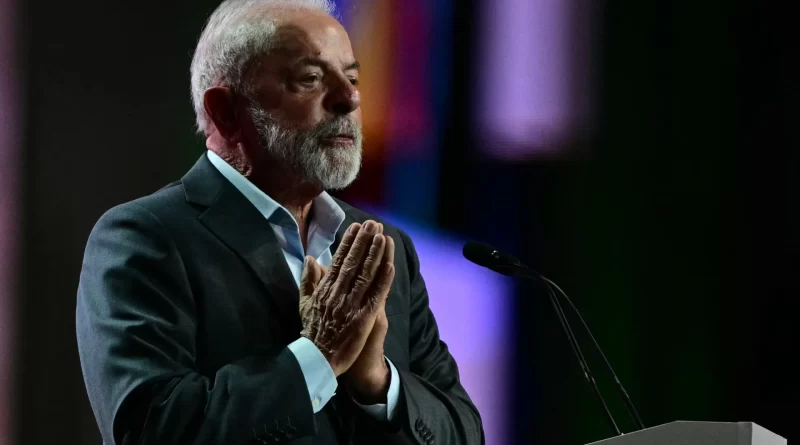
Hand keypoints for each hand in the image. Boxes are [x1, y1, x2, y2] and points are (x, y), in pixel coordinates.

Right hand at [298, 220, 394, 376]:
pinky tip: (390, 266)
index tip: (357, 226)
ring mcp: (351, 305)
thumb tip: (311, 258)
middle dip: (364, 241)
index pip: (339, 260)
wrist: (317, 358)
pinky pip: (375, 296)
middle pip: (354, 262)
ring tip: (383, 237)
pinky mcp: (363, 318)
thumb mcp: (304, 303)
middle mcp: (338, 293)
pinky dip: (383, 281)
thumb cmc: (312, 331)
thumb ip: (308, 280)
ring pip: (366, 275)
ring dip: (375, 255)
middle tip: (373, 223)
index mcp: (325, 288)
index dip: (349, 242)